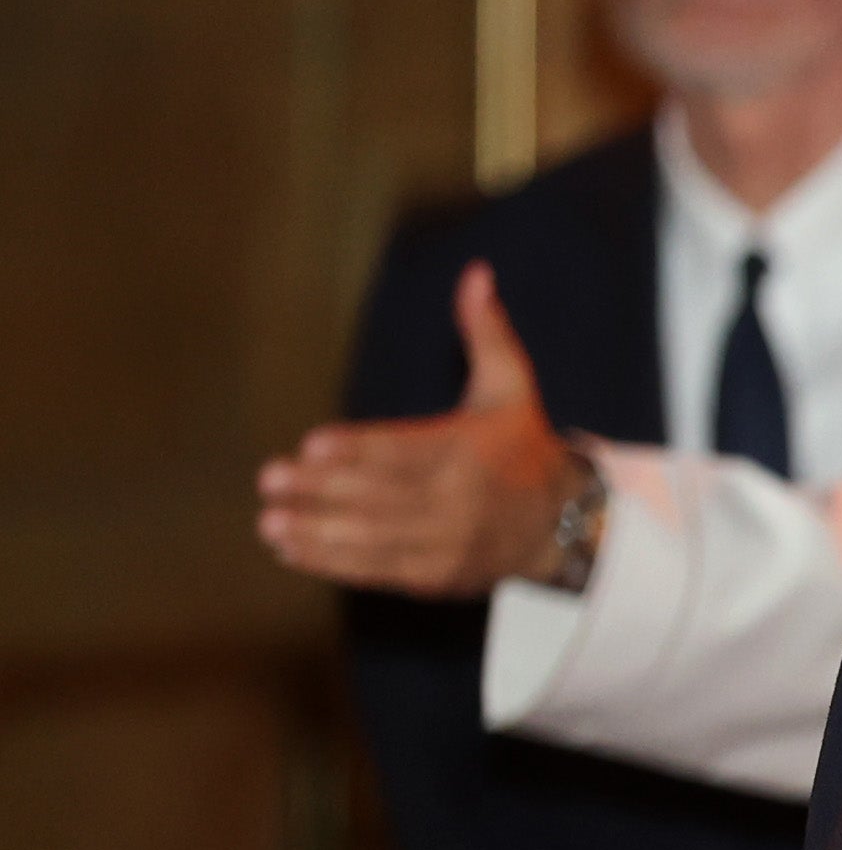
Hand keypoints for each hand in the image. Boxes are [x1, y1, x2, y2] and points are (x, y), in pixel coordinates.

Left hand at [257, 262, 576, 594]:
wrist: (561, 525)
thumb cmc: (523, 446)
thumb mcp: (512, 386)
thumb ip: (487, 332)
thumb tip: (476, 273)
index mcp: (470, 452)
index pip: (406, 451)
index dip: (359, 449)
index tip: (313, 444)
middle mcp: (459, 502)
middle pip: (382, 497)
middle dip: (323, 490)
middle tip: (271, 478)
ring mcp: (447, 544)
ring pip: (374, 538)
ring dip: (317, 532)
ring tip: (270, 521)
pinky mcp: (434, 576)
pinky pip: (376, 569)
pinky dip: (330, 562)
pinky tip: (290, 549)